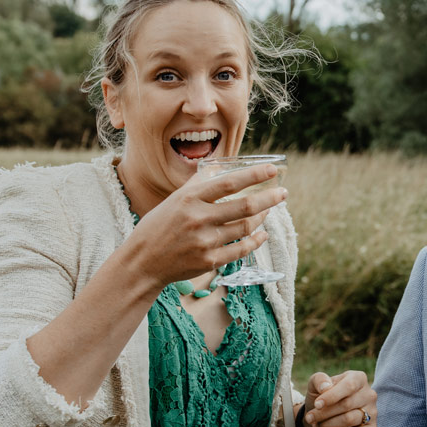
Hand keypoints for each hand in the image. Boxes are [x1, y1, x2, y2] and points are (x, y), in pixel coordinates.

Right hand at [122, 163, 284, 286]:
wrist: (143, 262)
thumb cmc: (158, 226)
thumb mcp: (174, 199)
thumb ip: (198, 183)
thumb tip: (218, 165)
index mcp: (189, 198)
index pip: (229, 182)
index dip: (254, 175)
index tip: (272, 170)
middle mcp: (199, 219)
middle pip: (245, 206)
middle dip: (269, 198)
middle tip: (282, 193)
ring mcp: (205, 242)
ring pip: (245, 227)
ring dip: (261, 218)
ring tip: (268, 211)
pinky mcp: (209, 261)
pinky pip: (241, 249)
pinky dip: (255, 240)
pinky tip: (262, 234)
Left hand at [300, 370, 377, 426]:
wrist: (323, 419)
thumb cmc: (321, 399)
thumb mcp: (315, 386)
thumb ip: (319, 380)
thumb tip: (325, 387)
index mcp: (358, 378)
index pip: (349, 386)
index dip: (332, 396)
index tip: (317, 404)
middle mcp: (369, 394)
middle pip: (346, 404)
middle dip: (324, 413)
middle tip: (310, 418)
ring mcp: (372, 413)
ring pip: (349, 420)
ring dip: (328, 424)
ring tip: (318, 425)